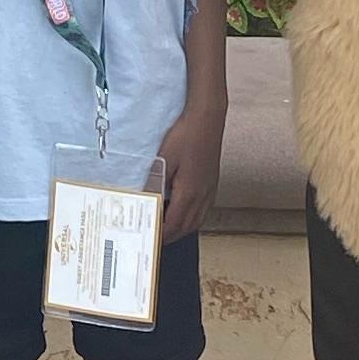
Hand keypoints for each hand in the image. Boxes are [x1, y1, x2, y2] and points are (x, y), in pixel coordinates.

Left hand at [158, 101, 225, 241]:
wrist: (208, 118)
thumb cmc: (186, 134)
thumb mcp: (164, 158)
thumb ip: (156, 182)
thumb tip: (146, 200)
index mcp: (190, 193)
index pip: (173, 225)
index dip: (160, 236)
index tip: (148, 241)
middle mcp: (202, 195)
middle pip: (186, 227)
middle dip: (170, 237)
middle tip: (154, 240)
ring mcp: (210, 189)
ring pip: (197, 220)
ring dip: (181, 229)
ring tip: (166, 230)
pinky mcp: (212, 182)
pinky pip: (202, 210)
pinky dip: (191, 218)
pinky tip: (183, 211)